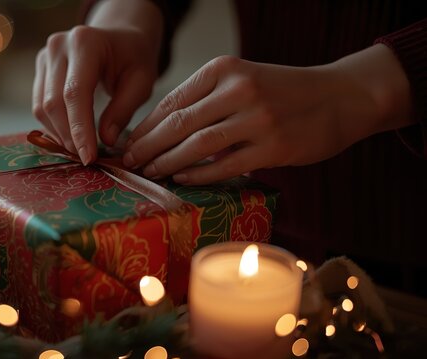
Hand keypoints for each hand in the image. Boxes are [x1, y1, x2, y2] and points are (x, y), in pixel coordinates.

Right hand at [32, 0, 162, 163]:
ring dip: (59, 134)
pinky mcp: (40, 67)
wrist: (119, 38)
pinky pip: (39, 104)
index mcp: (86, 42)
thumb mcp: (141, 82)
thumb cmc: (132, 59)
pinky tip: (69, 137)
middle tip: (86, 158)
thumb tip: (105, 140)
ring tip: (79, 148)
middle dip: (69, 136)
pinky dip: (53, 125)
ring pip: (42, 106)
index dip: (80, 129)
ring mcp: (45, 55)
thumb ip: (123, 110)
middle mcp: (59, 46)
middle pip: (54, 102)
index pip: (75, 93)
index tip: (88, 157)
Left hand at [123, 44, 411, 183]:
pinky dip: (199, 174)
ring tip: (148, 174)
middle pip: (178, 123)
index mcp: (225, 69)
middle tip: (128, 163)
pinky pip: (226, 165)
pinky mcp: (273, 146)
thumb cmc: (283, 91)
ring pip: (197, 145)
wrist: (341, 97)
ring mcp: (257, 118)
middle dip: (147, 146)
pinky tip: (182, 179)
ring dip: (167, 162)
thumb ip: (206, 100)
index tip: (127, 144)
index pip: (172, 101)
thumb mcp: (243, 80)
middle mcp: (239, 89)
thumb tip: (160, 132)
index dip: (145, 127)